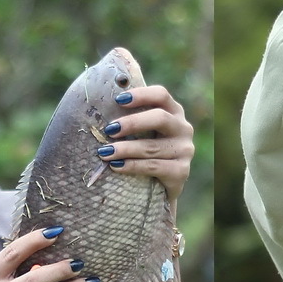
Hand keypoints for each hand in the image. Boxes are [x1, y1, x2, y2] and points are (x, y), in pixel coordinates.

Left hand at [97, 85, 193, 204]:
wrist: (161, 186)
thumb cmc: (144, 152)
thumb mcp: (142, 132)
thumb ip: (130, 119)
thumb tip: (98, 107)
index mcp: (173, 111)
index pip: (161, 95)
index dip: (141, 95)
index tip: (118, 100)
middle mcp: (183, 128)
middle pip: (160, 118)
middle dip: (132, 123)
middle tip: (109, 129)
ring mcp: (184, 150)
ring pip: (152, 147)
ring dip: (125, 149)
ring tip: (105, 152)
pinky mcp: (181, 172)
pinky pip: (153, 167)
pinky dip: (132, 166)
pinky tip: (116, 166)